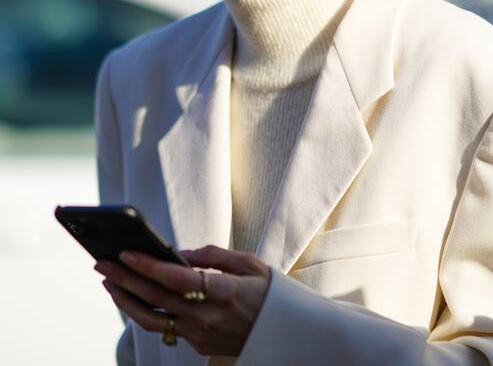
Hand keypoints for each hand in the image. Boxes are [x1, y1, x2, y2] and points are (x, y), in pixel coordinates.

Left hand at [95, 245, 270, 356]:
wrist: (286, 336)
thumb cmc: (270, 294)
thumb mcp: (251, 264)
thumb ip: (214, 256)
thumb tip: (180, 252)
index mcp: (225, 292)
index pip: (177, 279)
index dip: (149, 267)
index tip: (126, 253)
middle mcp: (208, 317)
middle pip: (156, 299)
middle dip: (124, 279)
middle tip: (101, 263)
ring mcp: (201, 334)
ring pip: (152, 320)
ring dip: (125, 301)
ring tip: (108, 281)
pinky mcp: (198, 344)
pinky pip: (164, 327)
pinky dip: (145, 310)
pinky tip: (134, 296)